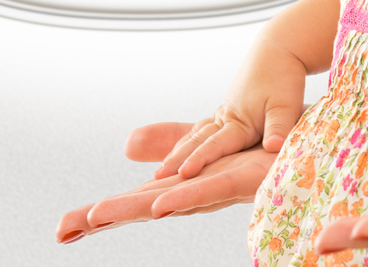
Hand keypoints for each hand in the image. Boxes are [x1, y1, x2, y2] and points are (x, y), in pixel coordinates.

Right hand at [56, 123, 276, 243]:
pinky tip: (160, 204)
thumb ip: (169, 143)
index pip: (134, 202)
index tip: (62, 229)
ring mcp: (216, 189)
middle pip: (141, 208)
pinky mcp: (242, 180)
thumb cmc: (259, 147)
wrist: (305, 135)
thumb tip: (128, 145)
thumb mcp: (203, 141)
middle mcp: (195, 195)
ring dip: (133, 209)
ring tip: (96, 216)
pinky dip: (183, 195)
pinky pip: (209, 189)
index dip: (98, 214)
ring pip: (167, 201)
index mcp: (182, 188)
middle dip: (101, 218)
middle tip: (62, 231)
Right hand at [156, 38, 310, 179]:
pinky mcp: (231, 109)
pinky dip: (192, 139)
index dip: (199, 160)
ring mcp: (227, 112)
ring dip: (180, 149)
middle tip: (157, 176)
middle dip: (177, 158)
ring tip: (163, 166)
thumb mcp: (286, 104)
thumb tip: (273, 147)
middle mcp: (228, 117)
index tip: (182, 174)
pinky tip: (186, 146)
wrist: (278, 48)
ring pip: (198, 134)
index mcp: (239, 120)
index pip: (216, 145)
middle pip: (198, 140)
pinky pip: (205, 128)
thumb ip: (279, 127)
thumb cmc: (283, 76)